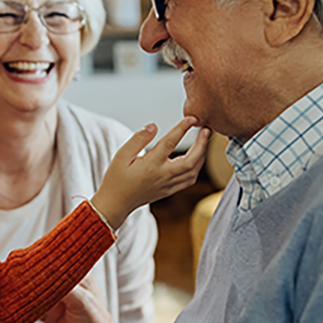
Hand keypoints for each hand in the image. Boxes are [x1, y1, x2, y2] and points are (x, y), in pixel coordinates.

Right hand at [90, 119, 209, 229]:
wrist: (116, 203)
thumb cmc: (117, 178)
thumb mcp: (122, 155)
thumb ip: (138, 139)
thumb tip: (153, 126)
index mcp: (151, 165)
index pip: (170, 143)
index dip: (182, 128)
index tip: (191, 118)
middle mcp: (163, 176)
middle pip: (191, 160)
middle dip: (202, 144)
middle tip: (206, 130)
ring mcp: (168, 185)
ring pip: (194, 171)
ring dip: (202, 156)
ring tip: (203, 142)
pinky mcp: (169, 191)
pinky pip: (189, 180)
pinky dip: (197, 168)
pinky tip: (196, 159)